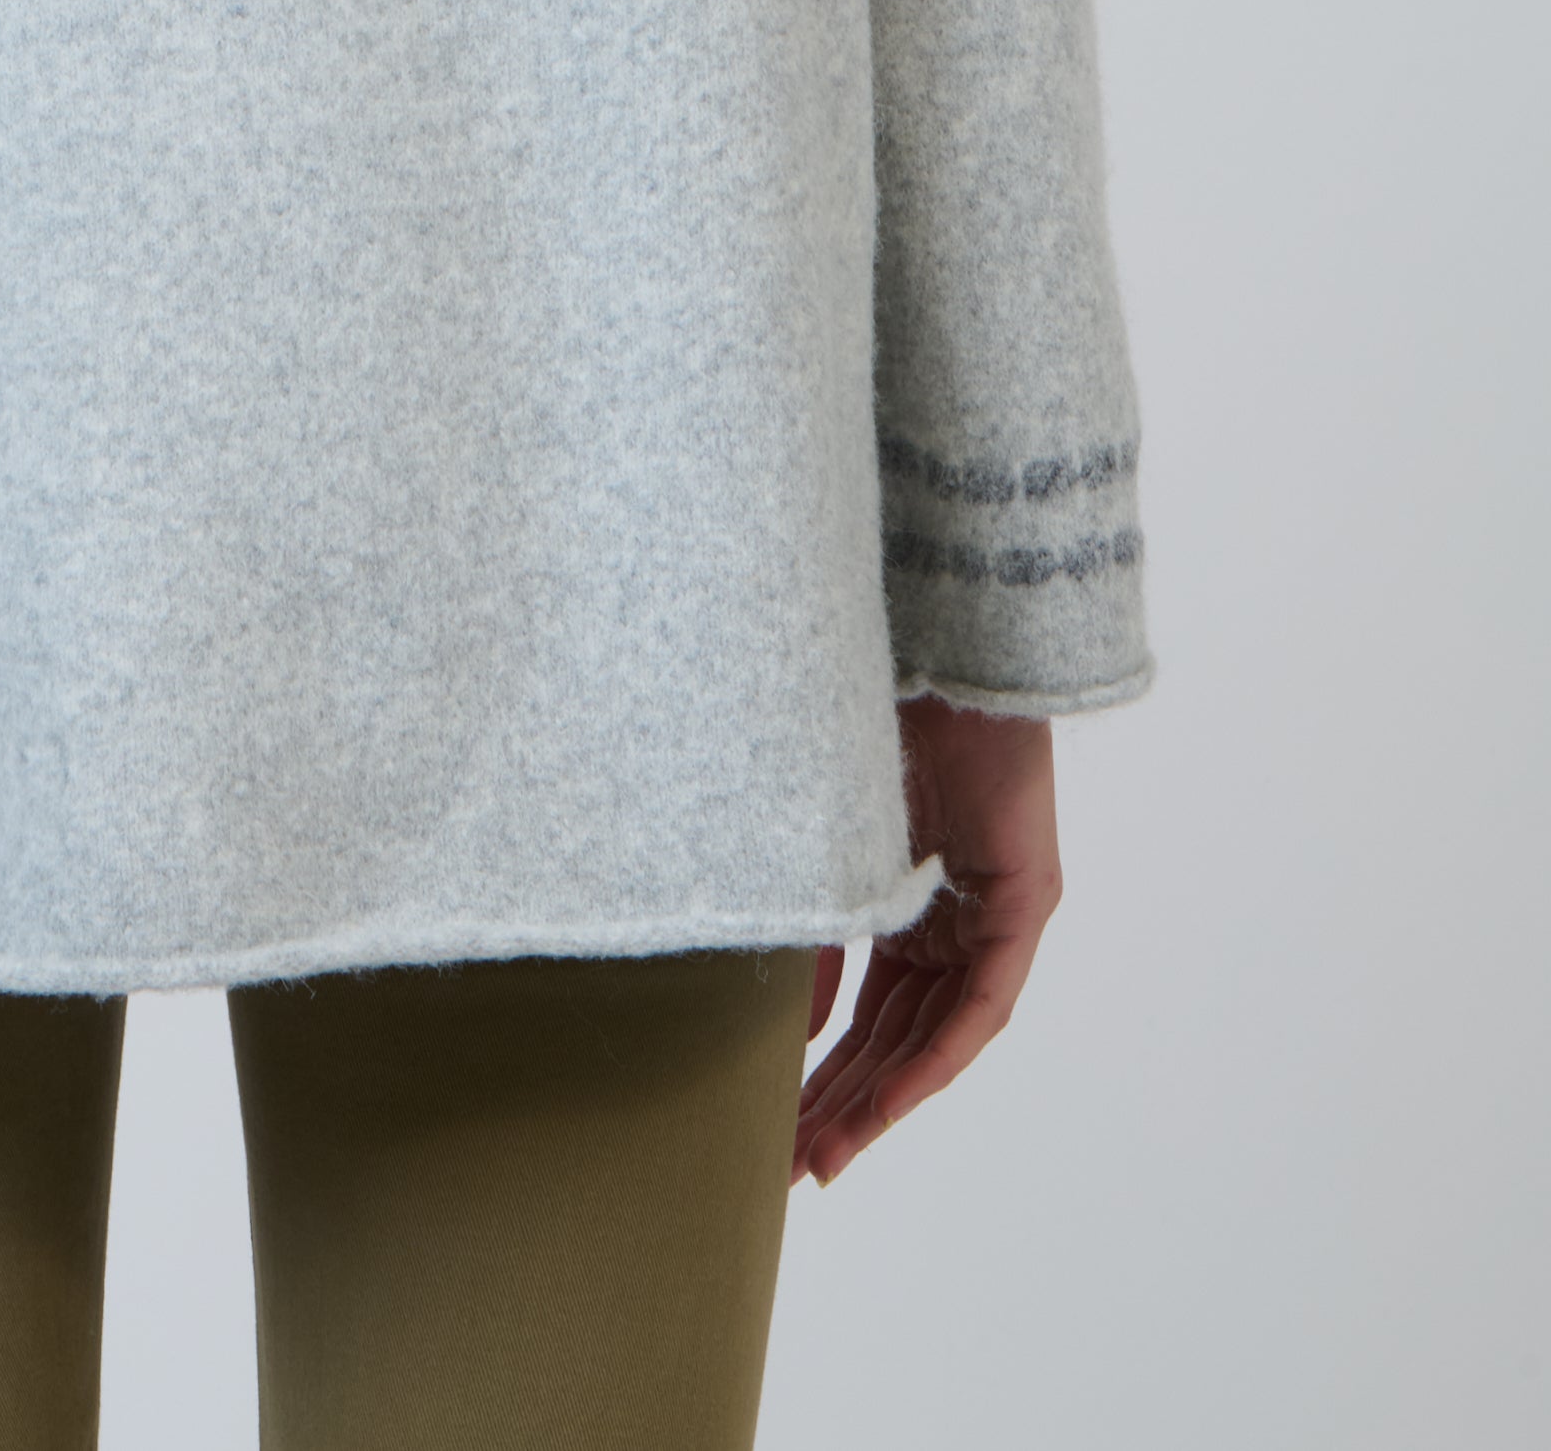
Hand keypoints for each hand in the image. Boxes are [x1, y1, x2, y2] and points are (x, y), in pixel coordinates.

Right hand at [790, 694, 1061, 1185]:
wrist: (936, 649)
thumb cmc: (872, 718)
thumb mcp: (828, 843)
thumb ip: (816, 928)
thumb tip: (786, 1020)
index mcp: (911, 901)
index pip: (873, 1008)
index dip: (829, 1067)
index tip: (783, 1120)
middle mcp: (958, 918)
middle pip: (902, 1034)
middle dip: (848, 1101)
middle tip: (796, 1161)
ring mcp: (996, 914)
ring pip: (940, 1034)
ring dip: (885, 1097)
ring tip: (829, 1151)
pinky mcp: (1026, 902)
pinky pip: (983, 1003)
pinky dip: (938, 1054)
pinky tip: (896, 1098)